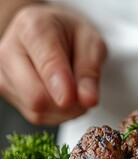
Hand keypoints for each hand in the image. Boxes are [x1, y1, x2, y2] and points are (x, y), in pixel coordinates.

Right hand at [0, 4, 106, 124]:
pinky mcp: (5, 91)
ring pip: (37, 110)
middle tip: (86, 92)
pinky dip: (57, 113)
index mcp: (33, 27)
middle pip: (35, 96)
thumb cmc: (72, 36)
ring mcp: (3, 73)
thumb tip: (88, 100)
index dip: (61, 86)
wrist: (54, 33)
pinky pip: (36, 116)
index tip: (71, 98)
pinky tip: (62, 96)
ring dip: (65, 109)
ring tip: (74, 88)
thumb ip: (90, 71)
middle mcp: (9, 49)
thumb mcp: (92, 44)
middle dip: (68, 102)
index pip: (46, 64)